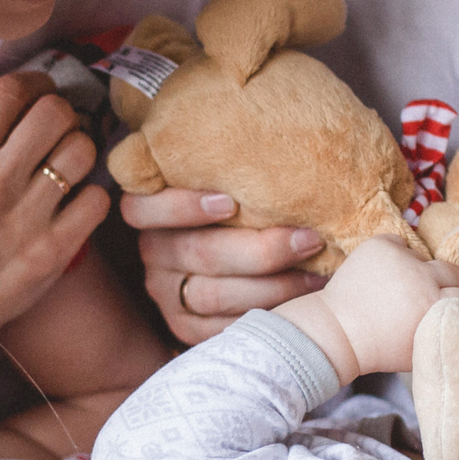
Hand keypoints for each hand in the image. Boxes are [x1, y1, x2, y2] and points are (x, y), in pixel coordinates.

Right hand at [0, 71, 104, 410]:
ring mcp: (25, 218)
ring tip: (66, 162)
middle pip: (55, 112)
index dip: (32, 83)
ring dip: (80, 149)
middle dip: (61, 112)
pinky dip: (91, 195)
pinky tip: (73, 202)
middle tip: (56, 126)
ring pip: (82, 150)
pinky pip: (97, 200)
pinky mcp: (51, 252)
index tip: (36, 92)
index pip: (11, 90)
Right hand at [121, 188, 325, 343]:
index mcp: (152, 213)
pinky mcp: (186, 326)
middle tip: (310, 240)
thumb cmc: (249, 202)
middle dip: (262, 250)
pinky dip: (266, 315)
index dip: (182, 206)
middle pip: (199, 254)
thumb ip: (232, 169)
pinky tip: (301, 304)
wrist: (256, 260)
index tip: (231, 202)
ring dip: (273, 287)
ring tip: (317, 275)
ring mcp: (168, 294)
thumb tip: (279, 131)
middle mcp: (154, 254)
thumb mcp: (233, 181)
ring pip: (215, 295)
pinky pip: (224, 328)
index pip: (141, 210)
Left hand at [298, 236, 458, 379]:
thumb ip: (446, 329)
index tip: (440, 311)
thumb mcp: (421, 348)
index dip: (454, 304)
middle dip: (442, 284)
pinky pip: (399, 243)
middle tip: (421, 297)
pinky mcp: (381, 246)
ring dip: (415, 269)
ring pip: (424, 257)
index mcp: (436, 307)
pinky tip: (382, 275)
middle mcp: (424, 279)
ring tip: (395, 288)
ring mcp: (401, 259)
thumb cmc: (381, 347)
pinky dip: (393, 255)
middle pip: (452, 271)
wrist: (338, 333)